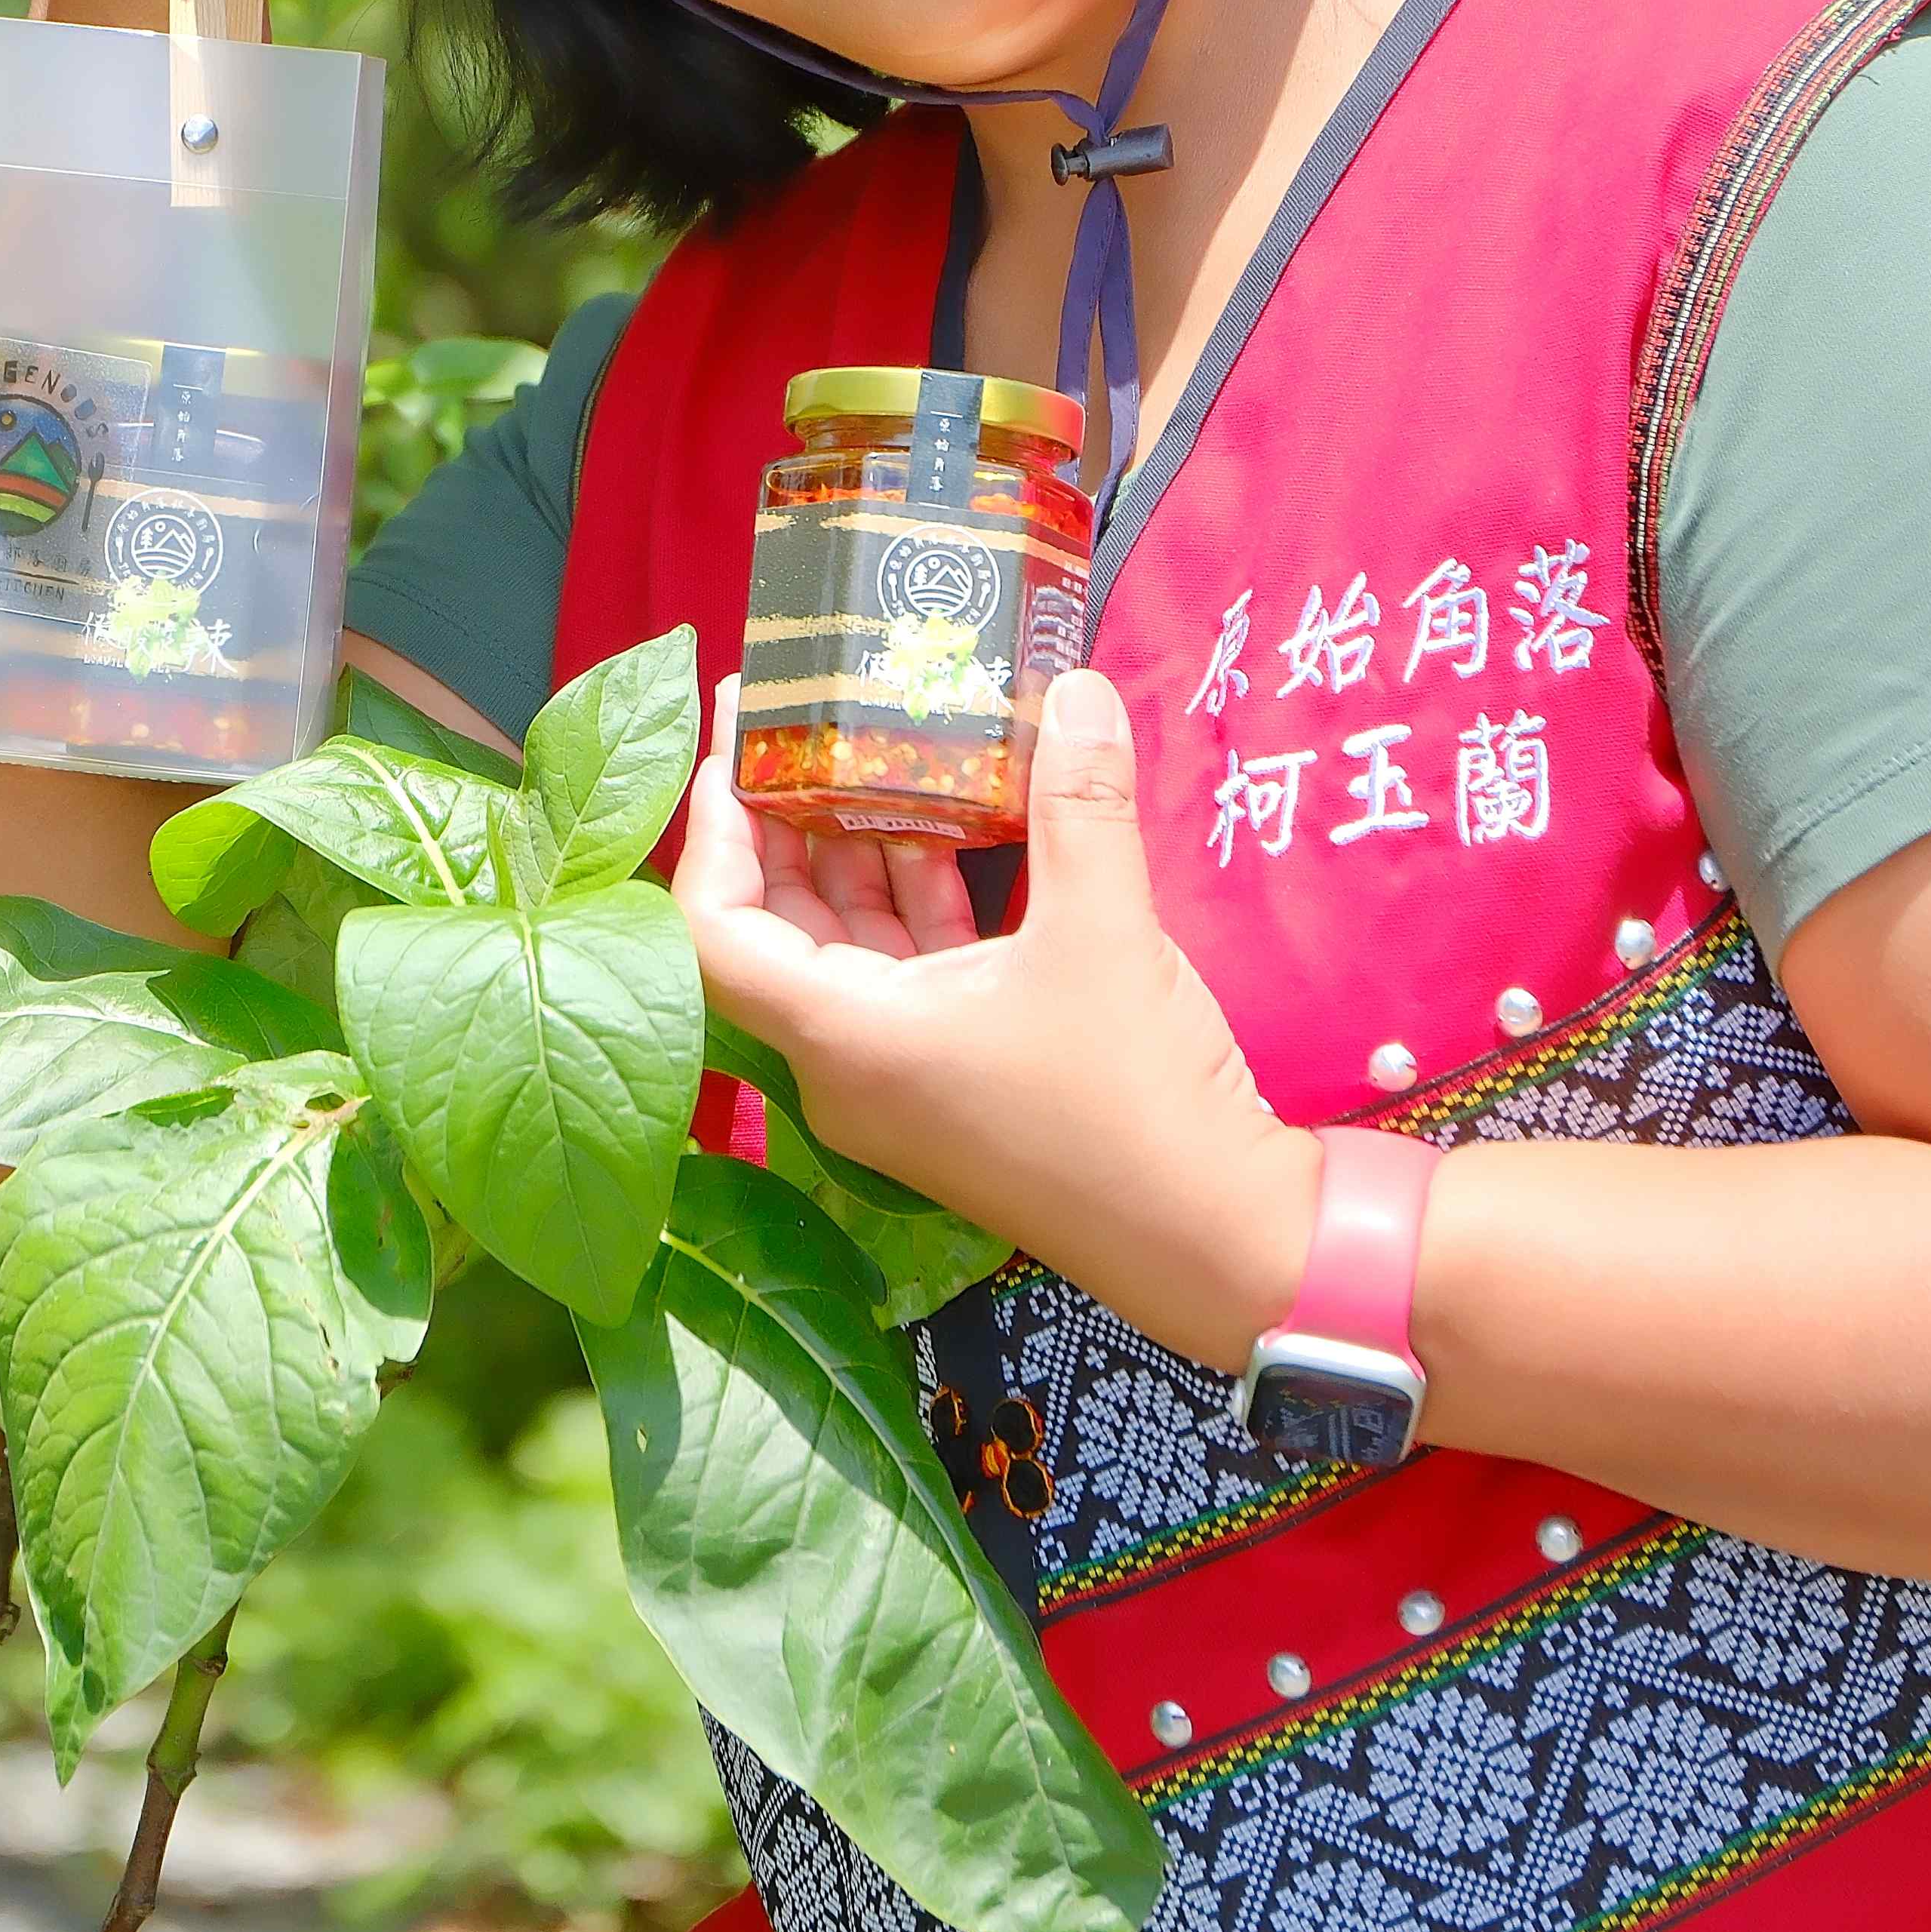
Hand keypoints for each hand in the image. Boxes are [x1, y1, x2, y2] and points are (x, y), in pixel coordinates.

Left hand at [675, 666, 1311, 1365]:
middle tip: (802, 722)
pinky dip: (918, 901)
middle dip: (786, 821)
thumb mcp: (1105, 932)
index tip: (741, 739)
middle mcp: (850, 1066)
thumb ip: (1080, 801)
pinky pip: (907, 974)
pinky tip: (953, 824)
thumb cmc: (1138, 1107)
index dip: (714, 826)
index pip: (713, 927)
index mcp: (844, 1039)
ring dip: (858, 852)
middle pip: (773, 927)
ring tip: (875, 748)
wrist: (1217, 1242)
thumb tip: (1075, 689)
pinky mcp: (956, 1082)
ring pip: (844, 948)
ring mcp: (902, 1081)